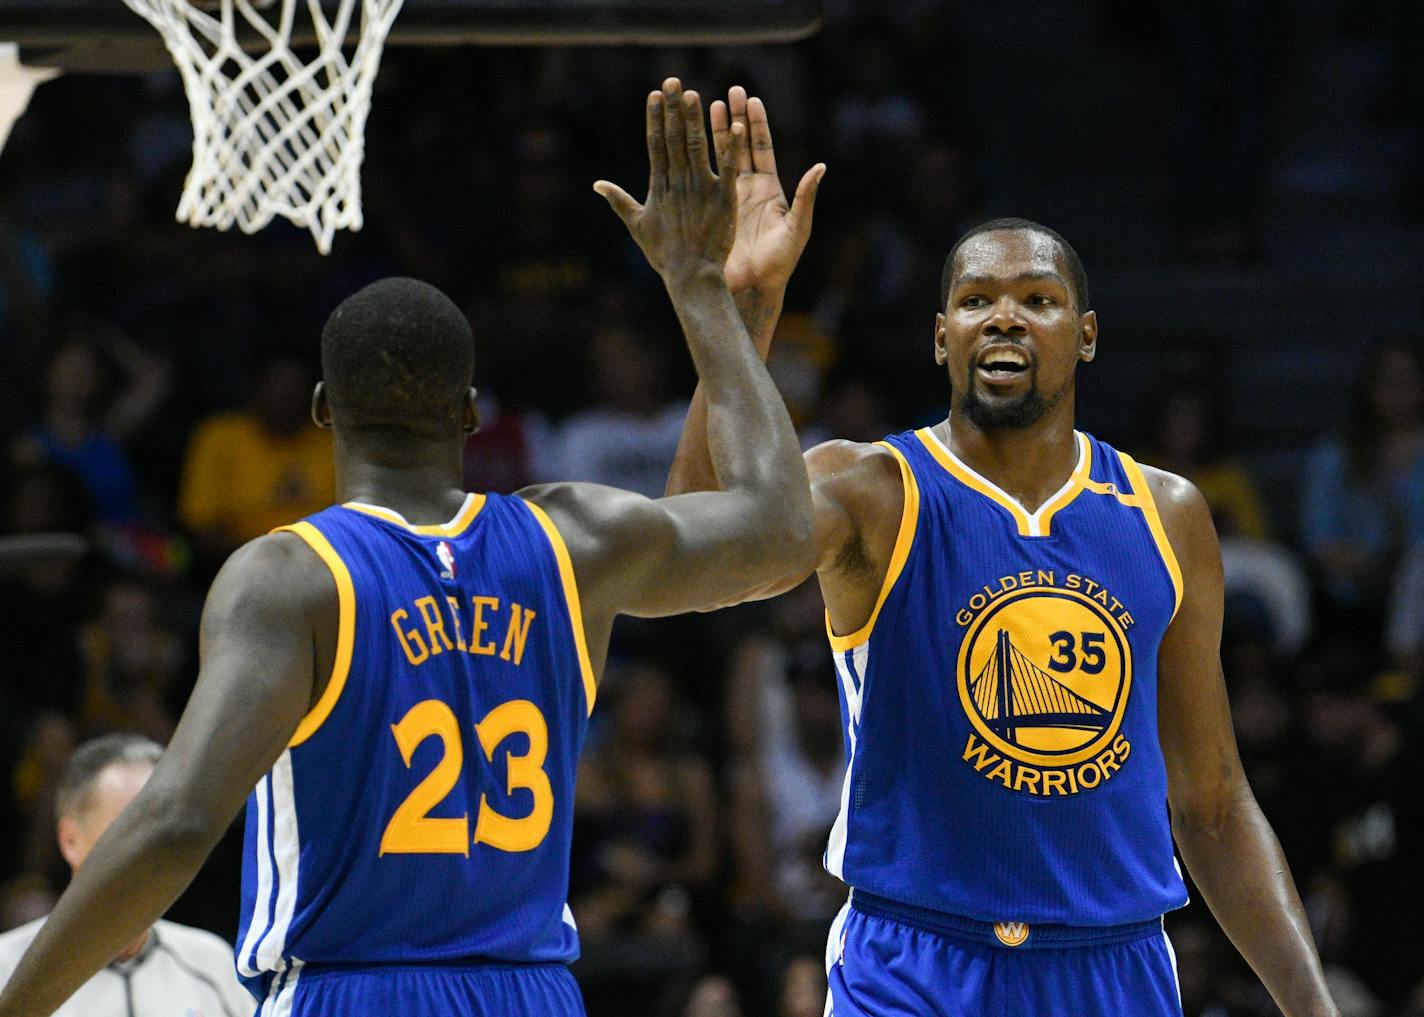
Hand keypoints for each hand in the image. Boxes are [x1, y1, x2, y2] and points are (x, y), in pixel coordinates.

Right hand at [595, 78, 743, 286]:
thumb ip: (620, 201)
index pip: (656, 145)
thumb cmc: (665, 255)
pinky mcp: (723, 199)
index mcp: (659, 187)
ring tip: (693, 94)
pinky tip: (736, 127)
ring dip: (695, 120)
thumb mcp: (638, 226)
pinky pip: (729, 169)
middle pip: (674, 139)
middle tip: (672, 80)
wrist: (691, 276)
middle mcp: (678, 183)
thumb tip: (597, 185)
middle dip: (673, 109)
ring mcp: (701, 190)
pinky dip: (732, 149)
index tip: (654, 95)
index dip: (656, 119)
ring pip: (697, 147)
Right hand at [714, 86, 825, 293]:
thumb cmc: (779, 263)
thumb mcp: (797, 229)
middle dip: (736, 118)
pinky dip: (697, 160)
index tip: (751, 99)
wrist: (753, 288)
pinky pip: (705, 180)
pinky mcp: (715, 210)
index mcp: (769, 190)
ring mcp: (730, 199)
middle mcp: (750, 190)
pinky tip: (686, 141)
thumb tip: (820, 167)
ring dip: (715, 133)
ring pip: (721, 159)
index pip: (762, 149)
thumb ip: (806, 198)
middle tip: (728, 91)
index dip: (757, 124)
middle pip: (742, 146)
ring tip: (705, 106)